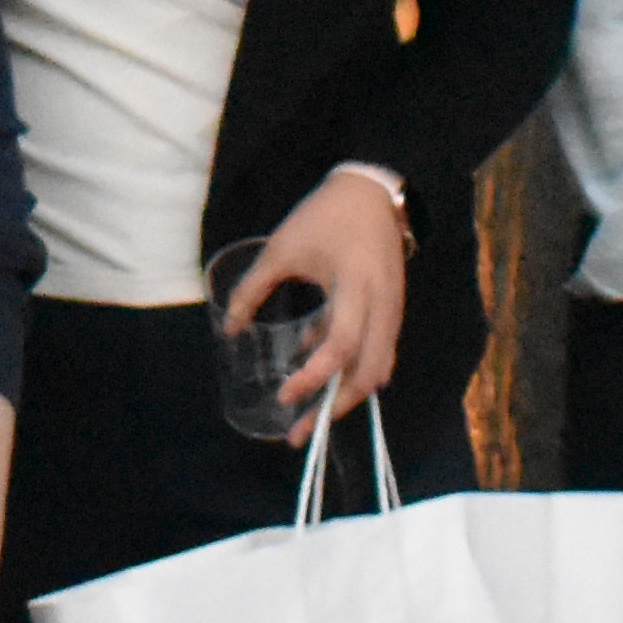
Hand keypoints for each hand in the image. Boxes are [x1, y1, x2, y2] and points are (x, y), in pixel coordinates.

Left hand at [234, 167, 409, 438]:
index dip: (312, 378)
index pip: (339, 347)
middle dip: (334, 408)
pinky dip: (352, 371)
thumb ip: (252, 289)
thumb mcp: (281, 248)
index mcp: (355, 287)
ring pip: (378, 371)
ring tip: (309, 414)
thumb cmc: (325, 215)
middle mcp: (382, 306)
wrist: (374, 191)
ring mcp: (393, 311)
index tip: (283, 395)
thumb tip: (229, 328)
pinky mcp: (392, 312)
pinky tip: (315, 365)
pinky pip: (378, 354)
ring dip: (345, 396)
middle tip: (299, 432)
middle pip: (368, 375)